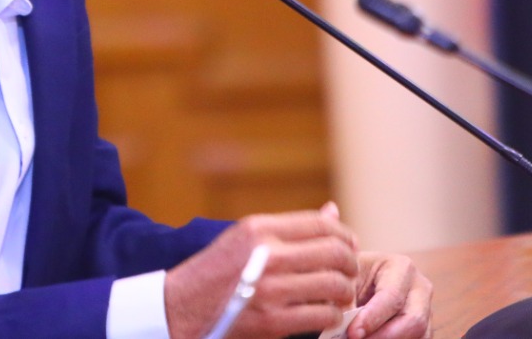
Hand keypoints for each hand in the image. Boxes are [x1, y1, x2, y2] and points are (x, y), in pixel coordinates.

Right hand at [164, 205, 359, 338]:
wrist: (181, 307)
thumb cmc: (217, 271)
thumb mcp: (245, 238)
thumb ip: (290, 227)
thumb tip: (333, 211)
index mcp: (259, 228)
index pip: (320, 224)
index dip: (344, 234)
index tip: (350, 245)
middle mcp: (266, 255)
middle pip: (334, 253)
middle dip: (350, 264)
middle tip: (349, 272)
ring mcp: (270, 289)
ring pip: (335, 285)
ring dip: (345, 292)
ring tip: (339, 295)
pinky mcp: (273, 322)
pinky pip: (323, 315)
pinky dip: (332, 316)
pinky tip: (326, 315)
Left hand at [346, 251, 431, 338]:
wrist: (358, 282)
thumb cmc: (351, 277)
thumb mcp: (346, 280)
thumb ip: (347, 298)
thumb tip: (348, 322)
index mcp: (401, 267)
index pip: (392, 297)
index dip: (372, 318)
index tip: (353, 333)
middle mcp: (420, 288)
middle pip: (414, 320)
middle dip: (385, 336)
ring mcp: (426, 310)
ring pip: (419, 336)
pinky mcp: (425, 329)